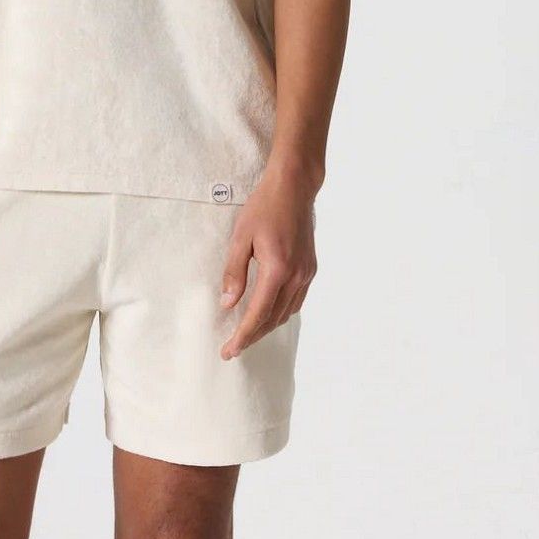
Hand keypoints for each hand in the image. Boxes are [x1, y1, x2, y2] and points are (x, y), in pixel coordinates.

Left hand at [219, 165, 317, 358]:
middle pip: (273, 319)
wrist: (294, 188)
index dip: (242, 336)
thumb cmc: (264, 207)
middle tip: (233, 346)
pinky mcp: (311, 268)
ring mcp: (307, 273)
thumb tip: (228, 304)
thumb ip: (234, 272)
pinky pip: (296, 300)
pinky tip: (268, 311)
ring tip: (247, 332)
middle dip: (252, 336)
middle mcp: (296, 276)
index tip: (228, 351)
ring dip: (267, 326)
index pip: (258, 314)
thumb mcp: (241, 237)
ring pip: (286, 313)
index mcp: (277, 270)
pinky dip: (280, 312)